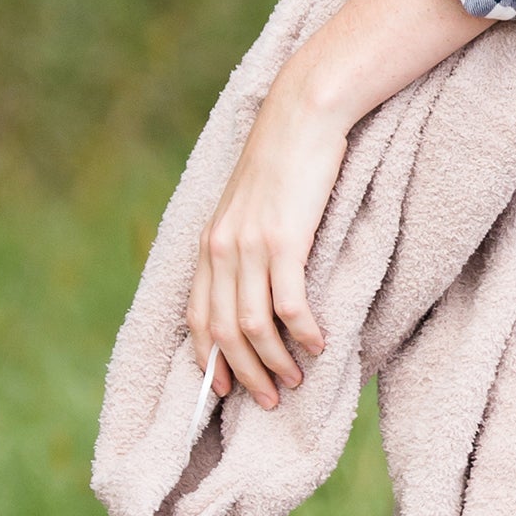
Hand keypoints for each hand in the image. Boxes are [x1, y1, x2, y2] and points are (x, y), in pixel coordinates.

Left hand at [187, 75, 348, 410]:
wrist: (302, 116)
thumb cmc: (284, 159)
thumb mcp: (248, 205)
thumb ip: (242, 243)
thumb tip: (253, 282)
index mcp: (209, 244)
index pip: (196, 317)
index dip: (209, 359)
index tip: (223, 390)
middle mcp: (222, 250)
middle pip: (223, 331)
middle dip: (245, 374)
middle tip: (269, 399)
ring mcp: (250, 245)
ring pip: (252, 326)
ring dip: (275, 361)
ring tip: (296, 381)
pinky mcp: (284, 239)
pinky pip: (288, 303)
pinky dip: (302, 332)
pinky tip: (319, 345)